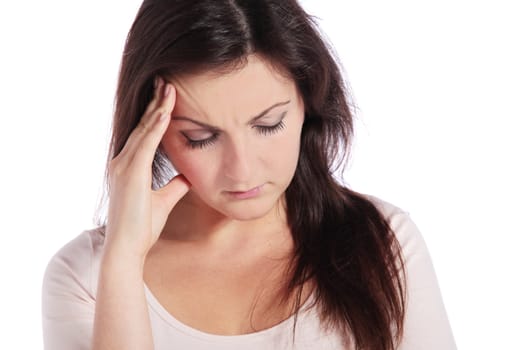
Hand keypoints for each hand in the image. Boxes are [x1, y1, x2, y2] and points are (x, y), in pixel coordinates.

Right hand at [104, 77, 189, 258]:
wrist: (128, 248)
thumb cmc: (142, 227)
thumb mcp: (164, 200)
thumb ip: (175, 185)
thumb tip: (187, 176)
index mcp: (129, 166)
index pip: (146, 134)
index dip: (156, 114)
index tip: (168, 96)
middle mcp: (123, 161)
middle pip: (143, 126)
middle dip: (156, 103)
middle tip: (167, 81)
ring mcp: (124, 165)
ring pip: (145, 130)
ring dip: (158, 107)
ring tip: (168, 86)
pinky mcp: (130, 173)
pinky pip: (146, 144)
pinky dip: (156, 126)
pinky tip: (166, 111)